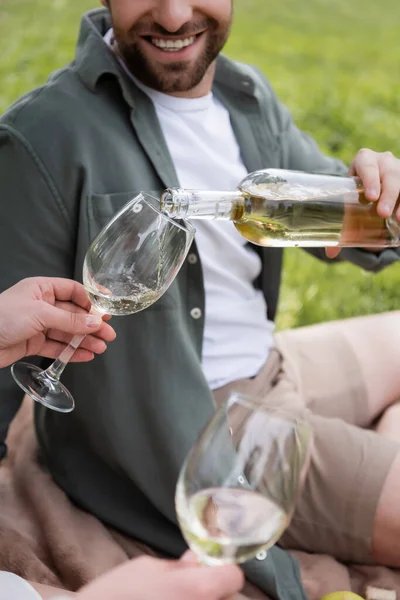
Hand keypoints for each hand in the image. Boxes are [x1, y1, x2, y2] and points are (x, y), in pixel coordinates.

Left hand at [0, 277, 115, 367]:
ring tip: (101, 348)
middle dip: (91, 325)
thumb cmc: (4, 316)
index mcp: (42, 288)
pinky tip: (86, 356)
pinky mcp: (32, 343)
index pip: (73, 291)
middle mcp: (41, 305)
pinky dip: (71, 352)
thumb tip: (96, 322)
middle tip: (109, 335)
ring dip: (84, 340)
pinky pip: (56, 346)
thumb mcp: (40, 314)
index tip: (107, 311)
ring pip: (66, 332)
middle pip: (73, 314)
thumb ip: (70, 319)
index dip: (91, 301)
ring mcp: (37, 325)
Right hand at [77, 553, 243, 599]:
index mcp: (198, 589)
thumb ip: (178, 565)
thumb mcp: (146, 567)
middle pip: (228, 599)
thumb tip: (197, 561)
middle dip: (214, 592)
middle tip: (190, 590)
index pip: (234, 577)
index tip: (210, 570)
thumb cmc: (115, 596)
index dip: (222, 571)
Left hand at [326, 148, 399, 258]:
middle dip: (387, 194)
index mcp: (365, 160)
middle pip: (389, 175)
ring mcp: (399, 169)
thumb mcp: (349, 201)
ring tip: (398, 219)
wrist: (374, 183)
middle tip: (382, 213)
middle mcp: (384, 161)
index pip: (367, 165)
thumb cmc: (358, 192)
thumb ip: (341, 224)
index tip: (370, 197)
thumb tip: (330, 252)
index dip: (369, 179)